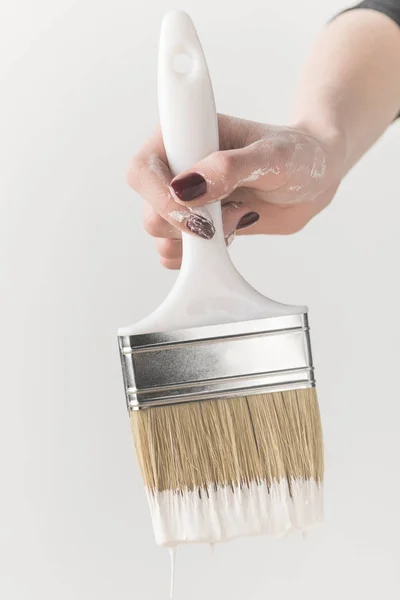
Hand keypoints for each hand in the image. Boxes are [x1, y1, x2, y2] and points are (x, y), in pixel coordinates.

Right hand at [127, 114, 345, 268]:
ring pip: (162, 237)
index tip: (198, 214)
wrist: (314, 180)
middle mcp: (177, 169)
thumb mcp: (271, 156)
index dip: (160, 198)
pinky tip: (234, 230)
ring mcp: (186, 201)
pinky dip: (204, 255)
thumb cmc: (297, 155)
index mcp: (184, 137)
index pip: (143, 170)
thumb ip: (228, 168)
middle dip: (187, 225)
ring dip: (200, 241)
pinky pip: (179, 254)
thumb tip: (185, 189)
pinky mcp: (197, 226)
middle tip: (230, 213)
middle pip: (150, 212)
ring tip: (238, 216)